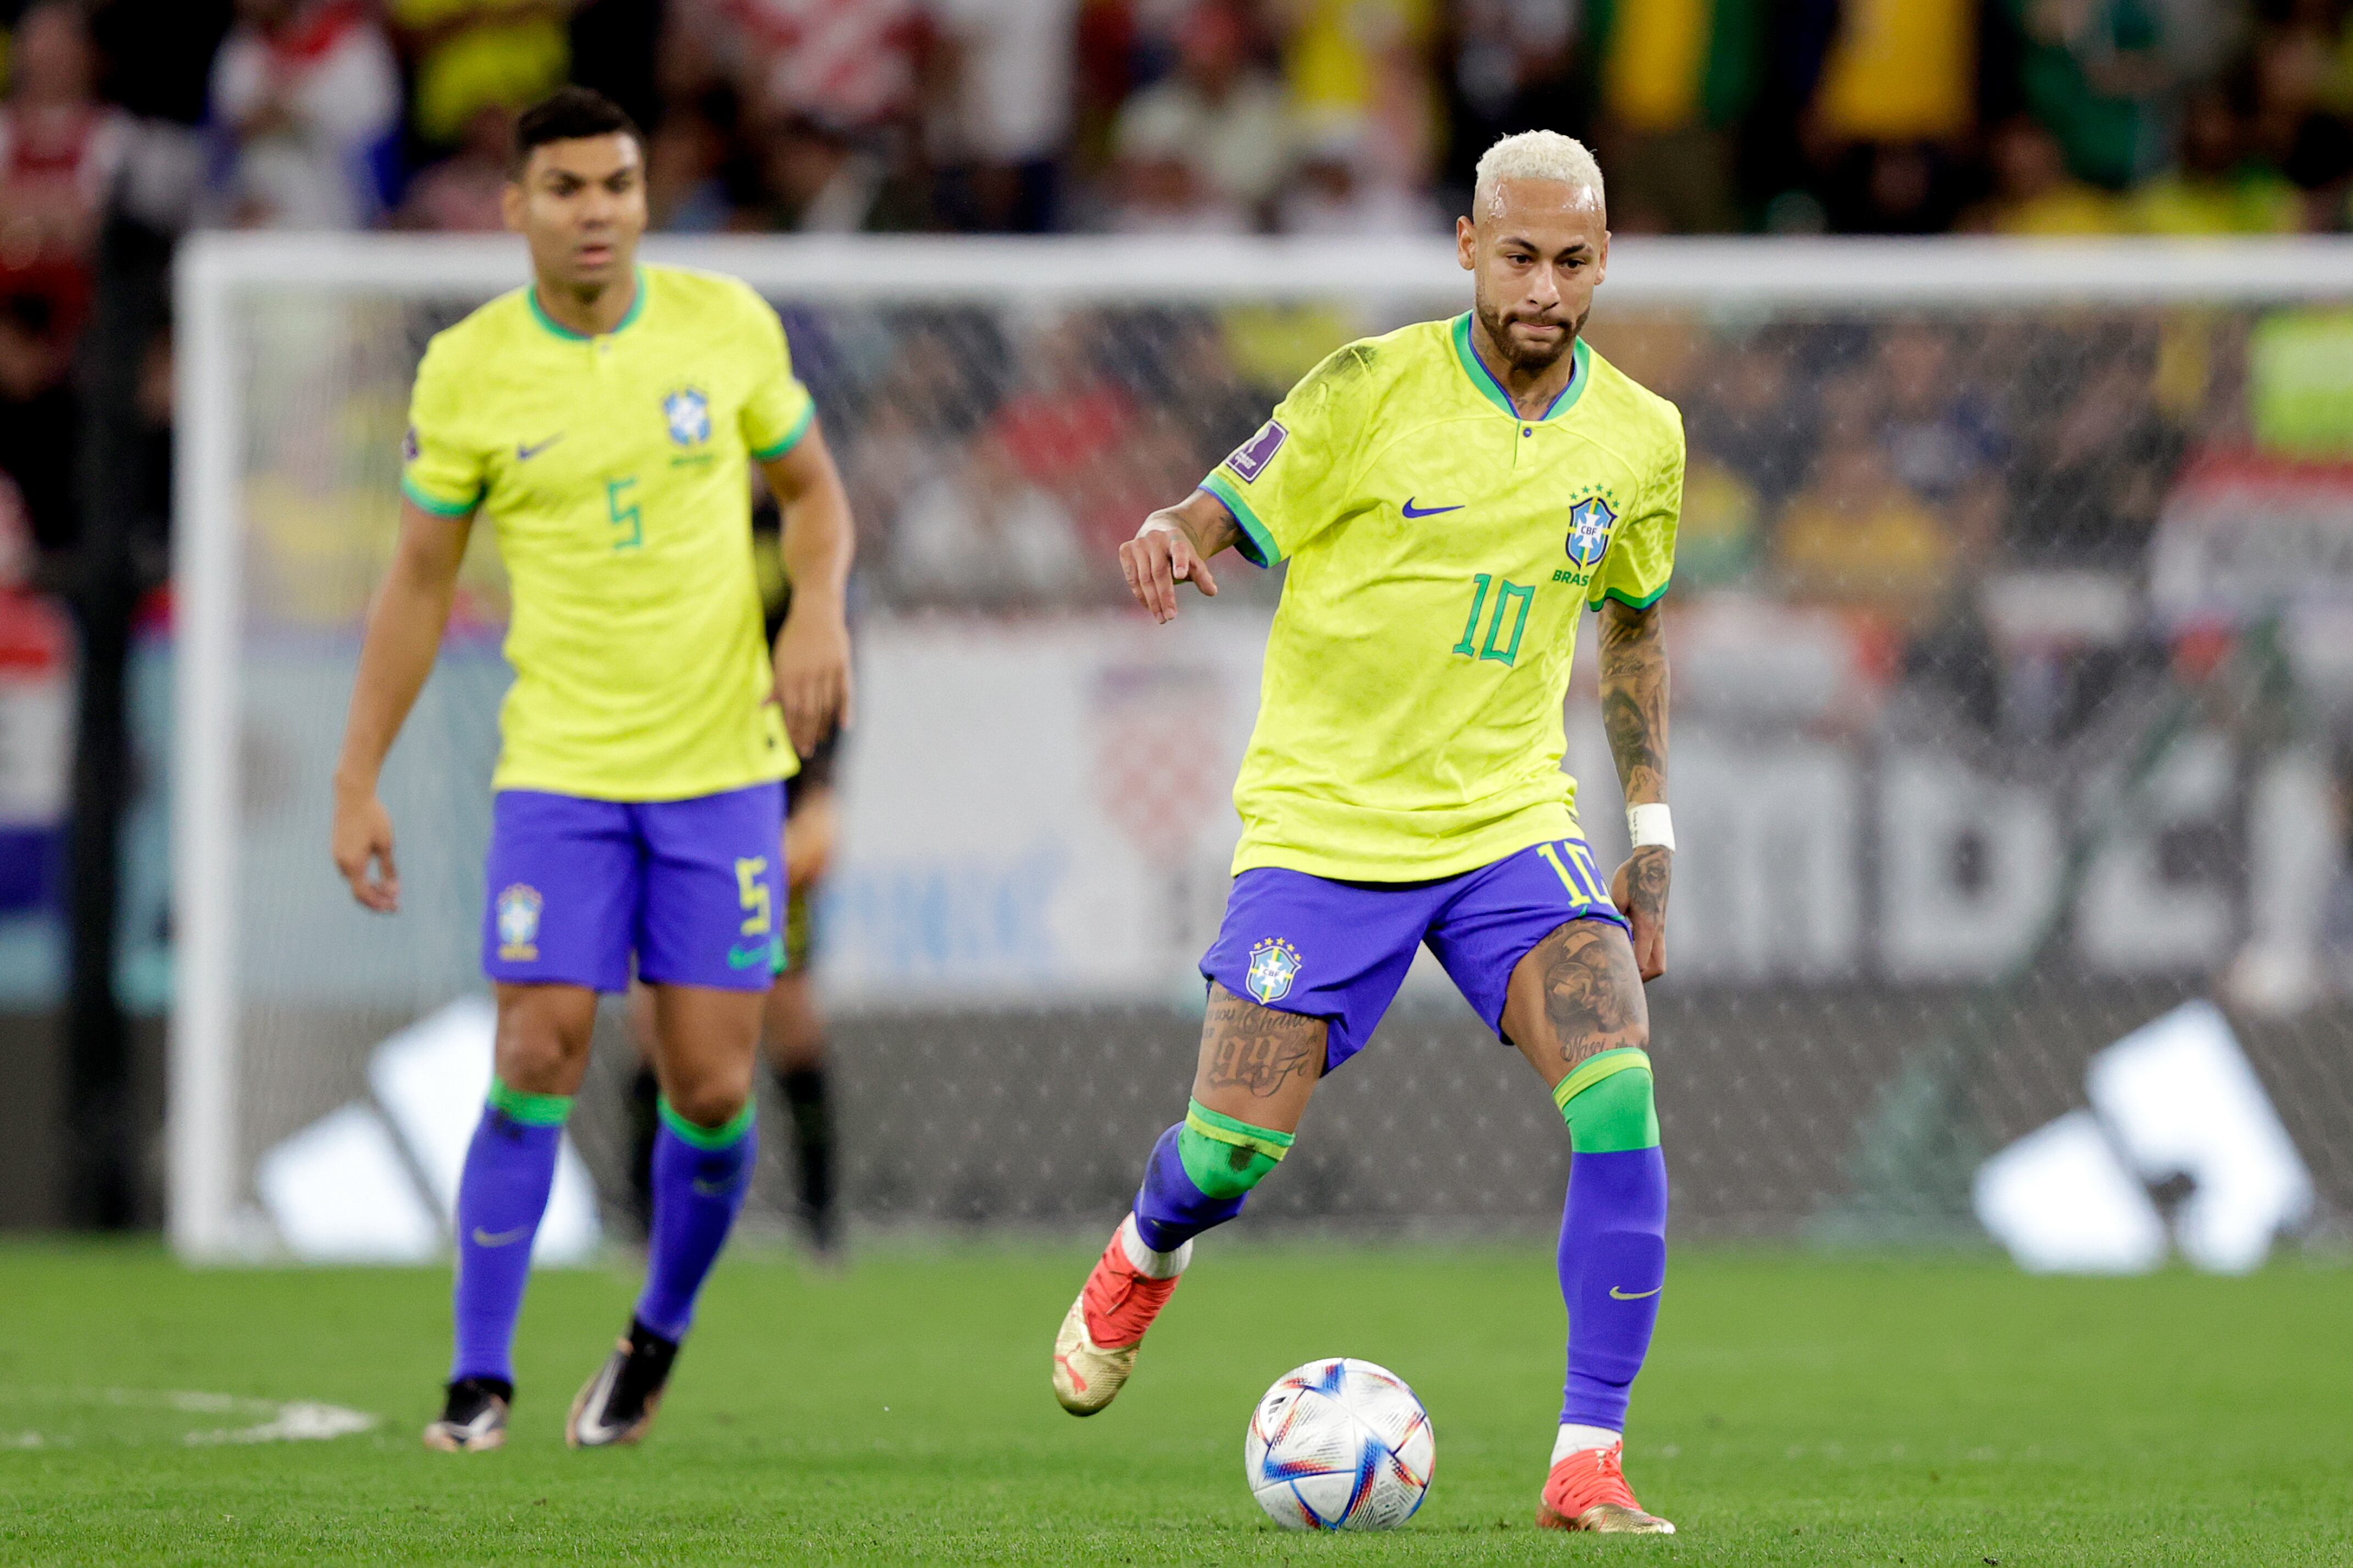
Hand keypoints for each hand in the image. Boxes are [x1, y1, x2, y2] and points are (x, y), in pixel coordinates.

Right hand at [332, 785, 399, 912]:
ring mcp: (337, 857)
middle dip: (377, 900)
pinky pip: (350, 872)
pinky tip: (378, 878)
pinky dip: (364, 879)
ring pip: (354, 882)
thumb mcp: (386, 845)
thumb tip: (394, 891)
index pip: (363, 894)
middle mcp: (341, 863)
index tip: (394, 907)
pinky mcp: (338, 850)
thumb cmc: (372, 819)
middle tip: (395, 904)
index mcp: (352, 864)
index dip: (379, 904)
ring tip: (390, 892)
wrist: (352, 797)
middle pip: (358, 891)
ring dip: (371, 890)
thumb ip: (389, 869)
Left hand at [773, 596, 852, 754]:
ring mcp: (826, 670)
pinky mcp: (842, 665)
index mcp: (788, 674)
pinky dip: (845, 710)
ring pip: (826, 706)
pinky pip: (845, 692)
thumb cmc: (795, 636)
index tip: (795, 746)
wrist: (816, 610)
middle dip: (807, 734)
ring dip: (823, 726)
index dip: (793, 730)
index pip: (791, 710)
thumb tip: (763, 707)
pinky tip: (844, 726)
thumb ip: (776, 684)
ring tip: (821, 740)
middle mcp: (807, 675)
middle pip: (808, 712)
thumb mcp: (780, 658)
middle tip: (807, 751)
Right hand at [1119, 514, 1217, 623]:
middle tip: (1170, 617)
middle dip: (1165, 597)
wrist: (1157, 533)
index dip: (1180, 562)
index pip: (1179, 550)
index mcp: (1176, 538)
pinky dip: (1140, 595)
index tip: (1181, 575)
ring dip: (1152, 601)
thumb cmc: (1179, 553)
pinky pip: (1132, 578)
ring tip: (1161, 618)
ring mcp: (1138, 543)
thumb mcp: (1192, 560)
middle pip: (1160, 572)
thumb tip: (1212, 592)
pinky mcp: (1125, 550)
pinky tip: (1149, 607)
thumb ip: (1202, 575)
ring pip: (1144, 578)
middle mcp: (1156, 538)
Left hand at [1609, 846, 1670, 981]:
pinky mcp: (1660, 923)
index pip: (1642, 960)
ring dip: (1646, 966)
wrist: (1654, 861)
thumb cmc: (1633, 876)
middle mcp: (1658, 930)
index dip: (1629, 972)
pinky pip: (1656, 947)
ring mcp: (1661, 927)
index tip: (1612, 976)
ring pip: (1660, 958)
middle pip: (1658, 967)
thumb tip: (1600, 934)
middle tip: (1622, 976)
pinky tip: (1627, 948)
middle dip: (1643, 977)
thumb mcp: (1617, 895)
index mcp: (1647, 925)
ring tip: (1624, 965)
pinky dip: (1646, 954)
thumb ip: (1612, 917)